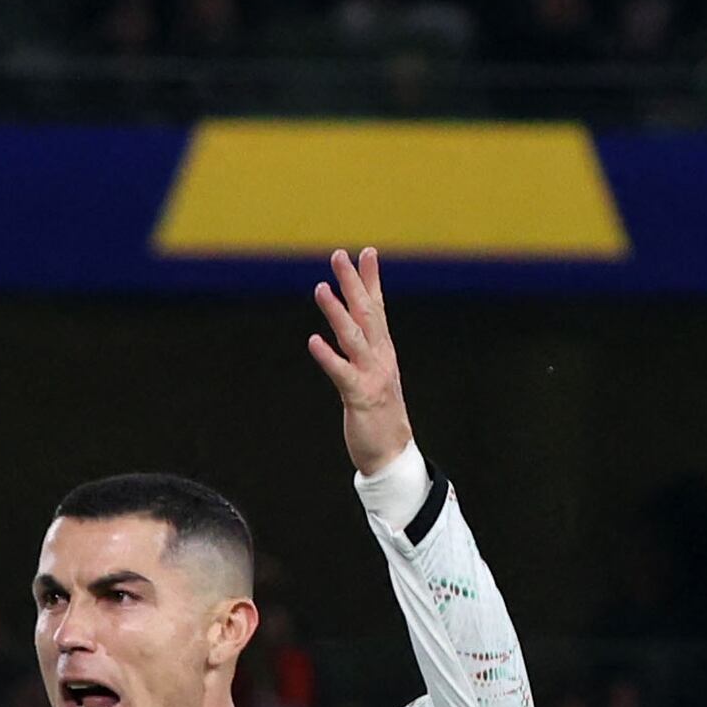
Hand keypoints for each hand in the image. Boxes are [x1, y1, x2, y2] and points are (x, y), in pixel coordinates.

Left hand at [305, 247, 414, 476]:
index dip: (371, 280)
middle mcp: (381, 358)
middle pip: (366, 313)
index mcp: (384, 352)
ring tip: (321, 288)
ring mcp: (372, 376)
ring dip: (337, 311)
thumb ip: (367, 352)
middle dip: (353, 283)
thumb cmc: (381, 416)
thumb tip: (357, 331)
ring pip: (353, 337)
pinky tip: (313, 341)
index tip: (366, 252)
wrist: (393, 454)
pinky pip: (341, 373)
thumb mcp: (376, 376)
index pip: (377, 308)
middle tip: (339, 255)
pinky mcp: (360, 396)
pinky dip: (328, 356)